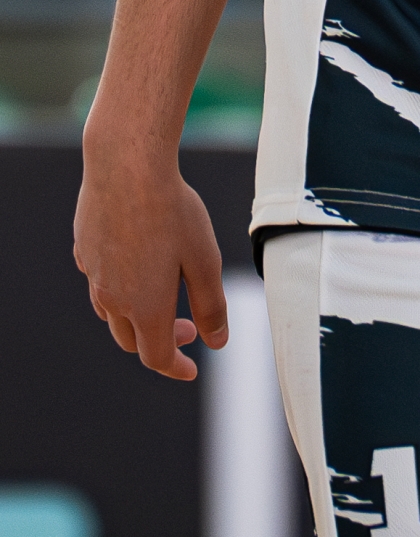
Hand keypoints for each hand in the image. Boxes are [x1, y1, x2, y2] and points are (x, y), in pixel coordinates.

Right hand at [74, 142, 227, 380]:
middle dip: (161, 341)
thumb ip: (211, 305)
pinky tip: (136, 265)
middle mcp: (112, 298)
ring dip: (137, 318)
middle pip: (132, 340)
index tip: (192, 369)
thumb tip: (218, 342)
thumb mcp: (205, 260)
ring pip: (111, 313)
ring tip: (163, 299)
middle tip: (190, 327)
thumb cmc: (172, 211)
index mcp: (144, 307)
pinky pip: (100, 281)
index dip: (177, 368)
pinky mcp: (85, 250)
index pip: (157, 356)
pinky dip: (119, 287)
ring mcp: (93, 274)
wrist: (126, 167)